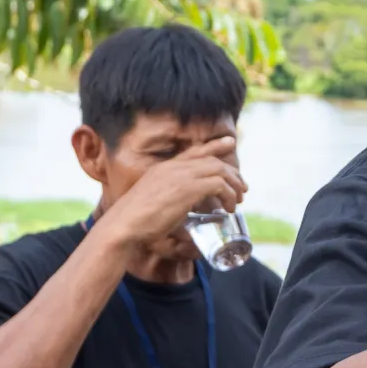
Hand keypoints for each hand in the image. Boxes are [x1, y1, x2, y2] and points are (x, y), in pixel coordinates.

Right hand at [97, 137, 246, 257]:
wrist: (124, 225)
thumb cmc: (136, 223)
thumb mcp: (155, 206)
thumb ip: (171, 206)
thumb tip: (185, 224)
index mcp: (164, 169)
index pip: (194, 151)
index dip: (214, 145)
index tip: (229, 142)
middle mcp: (173, 168)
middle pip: (212, 160)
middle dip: (232, 173)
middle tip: (242, 188)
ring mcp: (180, 176)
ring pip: (219, 171)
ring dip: (233, 186)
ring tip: (237, 201)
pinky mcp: (188, 188)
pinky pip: (218, 185)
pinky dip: (228, 196)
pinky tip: (228, 208)